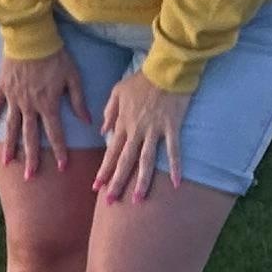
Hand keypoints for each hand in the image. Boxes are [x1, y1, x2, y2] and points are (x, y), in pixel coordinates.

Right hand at [0, 45, 85, 174]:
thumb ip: (79, 100)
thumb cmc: (56, 55)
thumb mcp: (73, 77)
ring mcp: (14, 98)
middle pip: (31, 136)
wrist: (32, 37)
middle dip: (31, 158)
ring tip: (8, 162)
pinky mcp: (2, 88)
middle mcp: (30, 105)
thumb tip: (87, 121)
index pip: (55, 133)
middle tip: (30, 176)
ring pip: (12, 126)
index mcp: (48, 104)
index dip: (59, 151)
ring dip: (10, 145)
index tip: (62, 166)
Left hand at [93, 69, 190, 202]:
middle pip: (125, 161)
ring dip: (141, 180)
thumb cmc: (142, 79)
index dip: (104, 170)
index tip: (96, 187)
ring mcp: (155, 130)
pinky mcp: (172, 127)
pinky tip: (176, 183)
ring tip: (138, 199)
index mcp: (123, 123)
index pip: (111, 152)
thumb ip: (109, 112)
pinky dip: (175, 166)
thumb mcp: (117, 91)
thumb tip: (102, 131)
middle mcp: (136, 130)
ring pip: (146, 160)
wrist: (165, 69)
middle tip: (110, 201)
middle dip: (117, 182)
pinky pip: (174, 150)